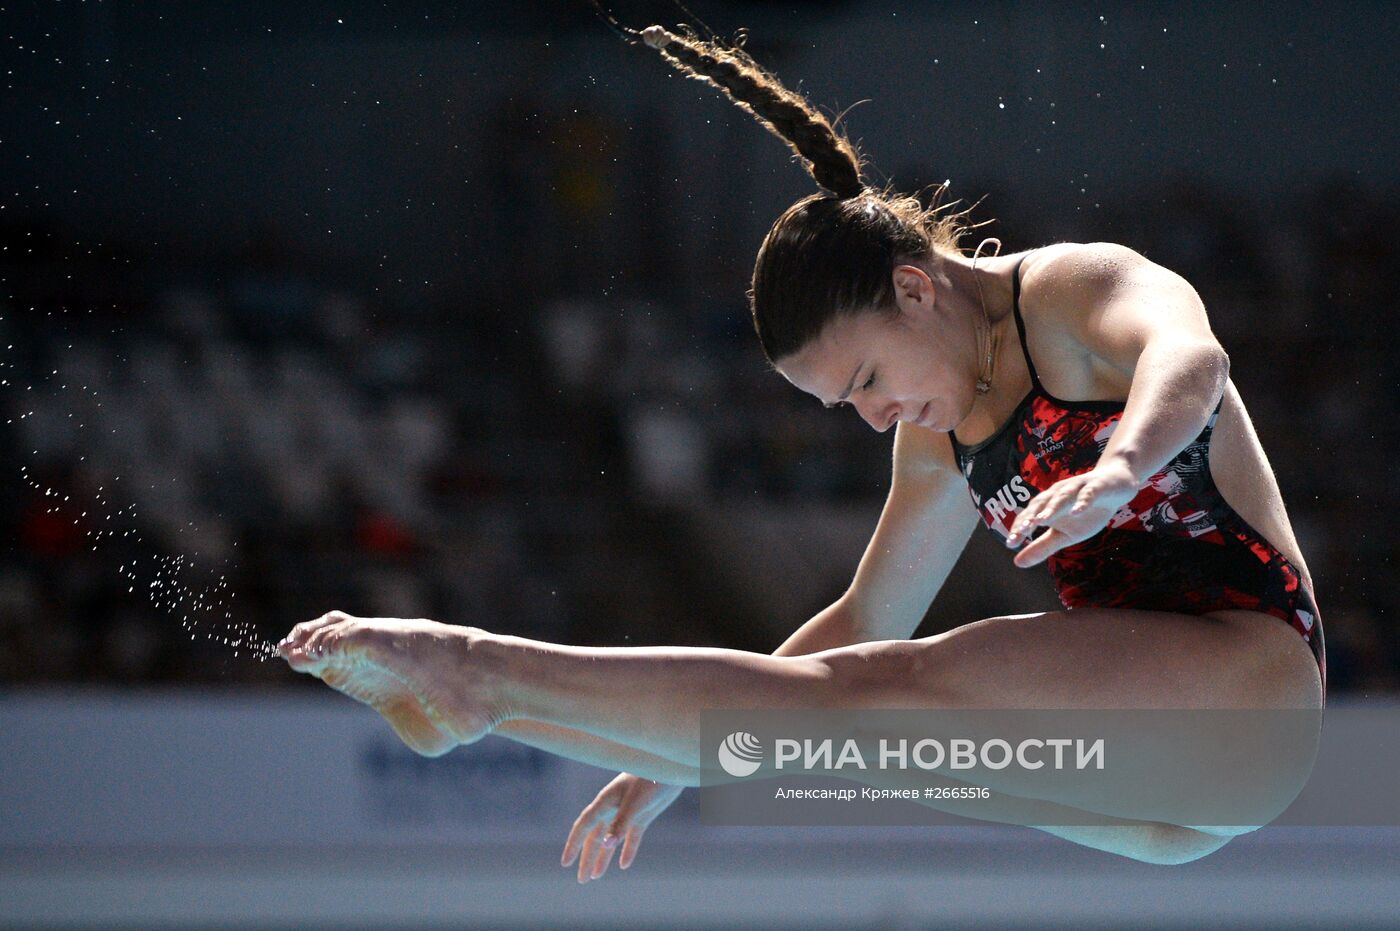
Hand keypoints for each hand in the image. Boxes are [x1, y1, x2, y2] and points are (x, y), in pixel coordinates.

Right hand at [562, 772, 683, 882]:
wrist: (670, 766)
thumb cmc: (649, 778)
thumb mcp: (635, 802)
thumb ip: (621, 823)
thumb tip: (606, 845)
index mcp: (605, 803)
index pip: (584, 826)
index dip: (573, 844)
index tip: (566, 863)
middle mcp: (612, 809)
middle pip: (594, 838)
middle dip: (586, 858)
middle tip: (581, 879)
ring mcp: (627, 813)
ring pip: (610, 840)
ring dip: (603, 858)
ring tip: (595, 876)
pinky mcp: (642, 816)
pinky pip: (631, 838)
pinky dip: (627, 851)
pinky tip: (624, 865)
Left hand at [1006, 459, 1140, 566]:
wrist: (1116, 485)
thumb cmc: (1087, 512)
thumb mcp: (1065, 534)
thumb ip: (1042, 546)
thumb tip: (1017, 563)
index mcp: (1047, 505)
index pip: (1029, 516)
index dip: (1020, 528)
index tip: (1010, 544)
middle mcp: (1058, 493)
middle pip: (1041, 504)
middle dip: (1031, 517)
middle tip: (1022, 530)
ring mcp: (1076, 488)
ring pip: (1061, 497)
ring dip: (1052, 508)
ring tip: (1042, 521)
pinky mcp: (1096, 486)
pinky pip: (1088, 493)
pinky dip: (1082, 502)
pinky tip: (1076, 512)